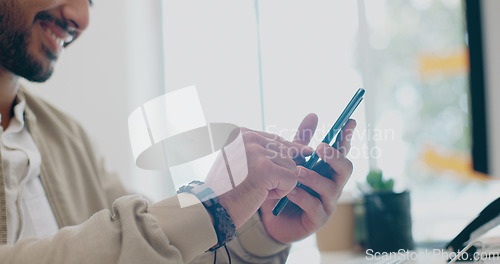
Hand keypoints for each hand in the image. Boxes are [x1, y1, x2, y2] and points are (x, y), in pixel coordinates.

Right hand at [204, 128, 313, 228]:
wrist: (213, 209)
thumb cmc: (229, 189)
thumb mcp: (246, 162)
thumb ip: (268, 152)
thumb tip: (306, 149)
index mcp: (242, 133)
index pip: (277, 140)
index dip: (285, 155)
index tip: (290, 162)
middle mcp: (249, 137)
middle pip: (287, 151)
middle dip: (280, 172)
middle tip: (259, 185)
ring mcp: (257, 152)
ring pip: (291, 166)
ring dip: (280, 183)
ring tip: (258, 190)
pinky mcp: (265, 169)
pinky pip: (292, 178)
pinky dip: (281, 192)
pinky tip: (262, 195)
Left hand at [259, 114, 355, 243]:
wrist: (271, 218)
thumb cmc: (285, 186)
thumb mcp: (291, 161)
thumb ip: (302, 141)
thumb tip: (314, 114)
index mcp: (329, 169)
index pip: (342, 151)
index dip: (347, 137)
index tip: (349, 121)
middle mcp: (333, 185)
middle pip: (346, 169)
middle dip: (336, 157)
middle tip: (321, 148)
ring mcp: (328, 203)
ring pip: (330, 188)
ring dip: (314, 178)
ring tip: (298, 171)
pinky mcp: (317, 219)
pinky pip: (314, 206)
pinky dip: (302, 197)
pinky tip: (289, 191)